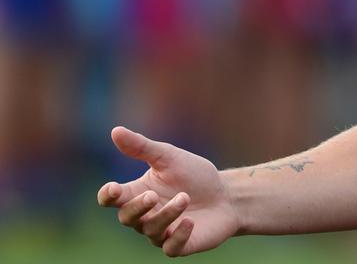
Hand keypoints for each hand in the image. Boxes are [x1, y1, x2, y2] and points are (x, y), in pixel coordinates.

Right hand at [97, 126, 239, 256]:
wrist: (227, 195)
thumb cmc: (194, 176)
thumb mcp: (170, 157)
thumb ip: (142, 147)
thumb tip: (115, 131)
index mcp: (137, 192)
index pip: (111, 199)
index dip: (107, 196)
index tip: (113, 188)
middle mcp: (144, 215)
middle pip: (127, 217)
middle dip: (137, 207)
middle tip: (152, 195)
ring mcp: (161, 232)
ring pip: (151, 230)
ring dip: (166, 214)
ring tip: (185, 197)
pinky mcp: (180, 245)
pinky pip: (171, 247)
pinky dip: (178, 236)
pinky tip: (189, 222)